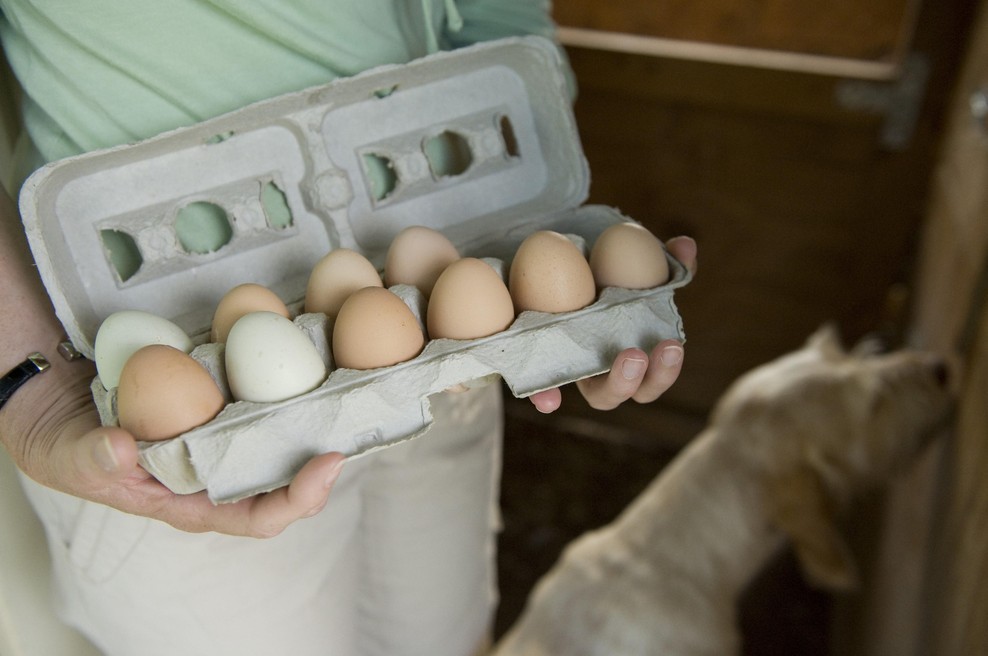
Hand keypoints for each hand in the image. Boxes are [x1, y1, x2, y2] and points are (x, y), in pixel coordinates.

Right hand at [1, 188, 343, 536]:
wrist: (52, 397)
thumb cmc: (64, 441)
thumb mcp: (67, 456)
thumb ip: (92, 459)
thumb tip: (124, 449)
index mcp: (194, 500)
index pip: (258, 515)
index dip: (299, 498)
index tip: (329, 464)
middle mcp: (220, 466)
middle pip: (288, 470)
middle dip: (327, 447)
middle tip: (358, 409)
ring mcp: (224, 427)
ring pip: (284, 425)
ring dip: (318, 404)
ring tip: (351, 372)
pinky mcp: (219, 390)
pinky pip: (261, 383)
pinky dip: (285, 364)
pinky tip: (305, 335)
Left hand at [529, 235, 696, 413]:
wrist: (555, 274)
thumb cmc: (609, 282)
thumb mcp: (636, 270)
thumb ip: (666, 261)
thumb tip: (686, 245)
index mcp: (630, 359)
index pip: (651, 380)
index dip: (664, 372)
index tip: (672, 344)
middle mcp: (600, 374)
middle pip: (621, 394)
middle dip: (637, 380)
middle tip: (640, 353)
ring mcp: (572, 373)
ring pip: (596, 395)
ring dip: (613, 384)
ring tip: (625, 356)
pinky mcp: (541, 367)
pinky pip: (543, 390)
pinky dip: (546, 397)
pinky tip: (551, 400)